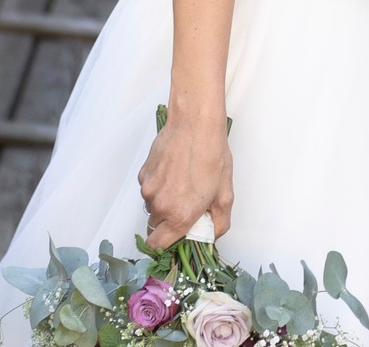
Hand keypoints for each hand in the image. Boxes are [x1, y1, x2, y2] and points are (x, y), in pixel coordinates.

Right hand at [137, 111, 231, 249]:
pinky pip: (149, 188)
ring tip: (183, 182)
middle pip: (156, 226)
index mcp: (179, 215)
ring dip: (164, 201)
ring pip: (152, 205)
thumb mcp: (225, 193)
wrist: (195, 122)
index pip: (158, 246)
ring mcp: (148, 188)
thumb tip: (211, 235)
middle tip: (187, 204)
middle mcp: (159, 205)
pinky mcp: (143, 173)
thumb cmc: (211, 154)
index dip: (167, 244)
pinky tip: (174, 170)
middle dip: (169, 220)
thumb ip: (219, 222)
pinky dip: (159, 185)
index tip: (178, 236)